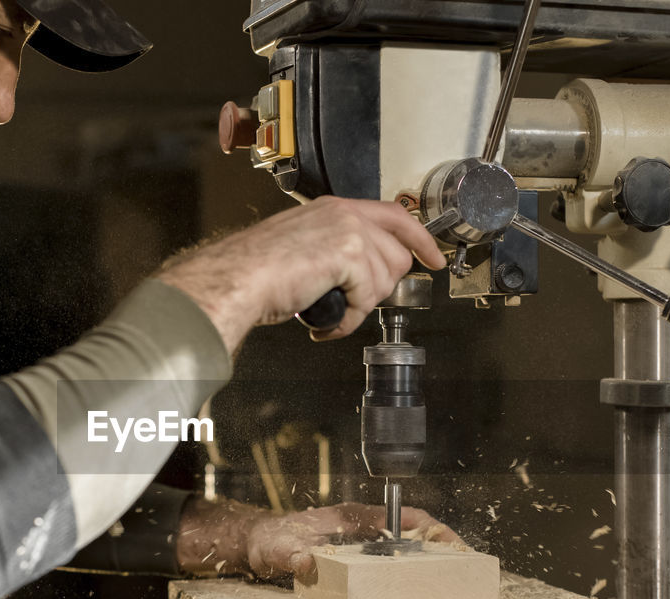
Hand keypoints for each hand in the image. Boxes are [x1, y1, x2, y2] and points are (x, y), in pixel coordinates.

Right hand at [159, 197, 445, 352]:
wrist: (236, 278)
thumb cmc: (254, 269)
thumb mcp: (302, 244)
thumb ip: (332, 248)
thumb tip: (354, 273)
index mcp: (334, 207)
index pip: (396, 215)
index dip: (420, 240)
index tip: (433, 258)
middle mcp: (345, 213)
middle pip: (399, 253)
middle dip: (381, 287)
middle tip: (355, 301)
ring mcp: (350, 231)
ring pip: (386, 279)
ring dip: (359, 306)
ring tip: (331, 311)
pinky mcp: (349, 254)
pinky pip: (368, 298)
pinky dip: (348, 319)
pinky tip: (326, 320)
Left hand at [176, 499, 460, 583]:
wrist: (257, 544)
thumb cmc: (270, 541)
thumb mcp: (276, 549)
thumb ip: (289, 556)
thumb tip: (306, 562)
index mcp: (351, 517)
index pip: (400, 516)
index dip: (430, 527)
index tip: (452, 542)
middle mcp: (361, 526)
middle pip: (412, 530)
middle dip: (441, 544)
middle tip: (466, 565)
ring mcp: (361, 540)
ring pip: (406, 545)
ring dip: (429, 558)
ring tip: (455, 578)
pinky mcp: (357, 556)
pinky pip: (392, 559)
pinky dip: (411, 568)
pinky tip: (421, 586)